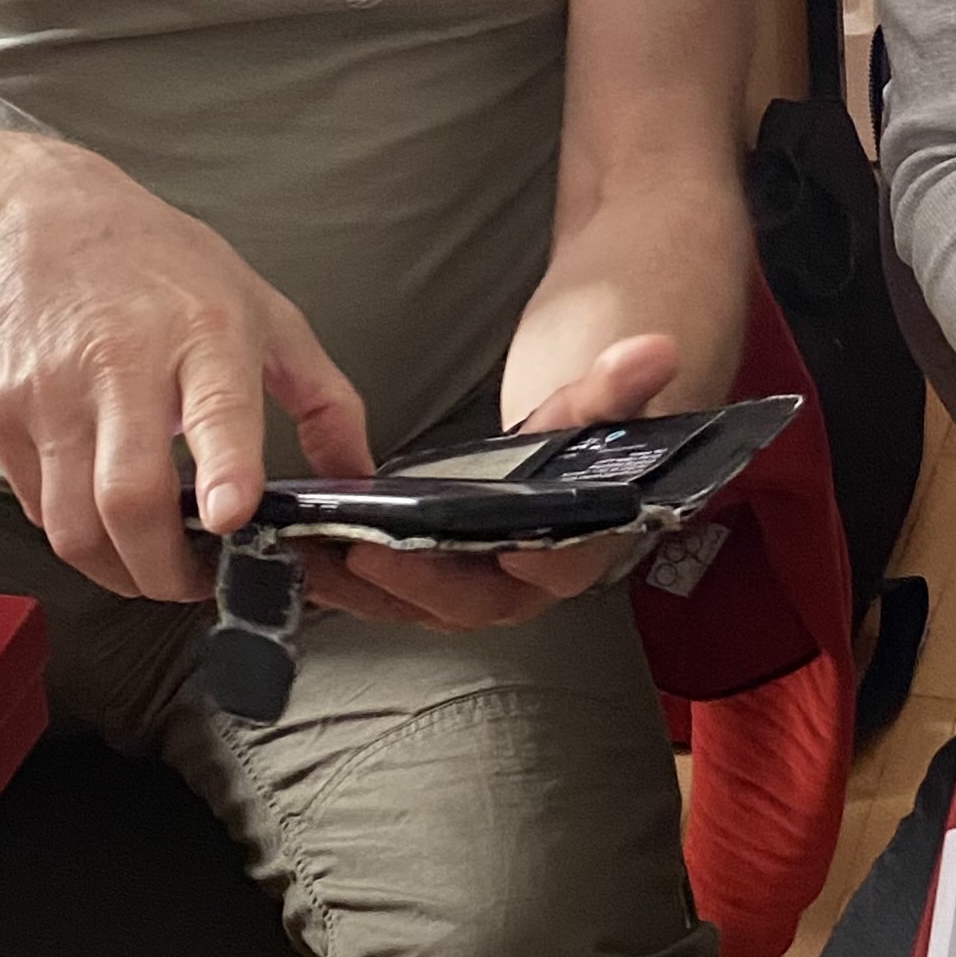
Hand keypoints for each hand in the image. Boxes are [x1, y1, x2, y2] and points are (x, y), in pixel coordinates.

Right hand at [0, 144, 368, 602]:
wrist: (40, 222)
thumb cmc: (163, 268)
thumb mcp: (267, 314)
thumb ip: (324, 400)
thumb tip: (357, 479)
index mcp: (205, 334)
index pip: (216, 410)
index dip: (224, 471)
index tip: (229, 517)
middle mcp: (122, 363)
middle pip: (129, 496)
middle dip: (164, 570)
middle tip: (194, 581)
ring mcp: (52, 391)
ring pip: (73, 522)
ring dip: (117, 569)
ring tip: (151, 564)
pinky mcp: (1, 412)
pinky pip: (35, 507)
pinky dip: (74, 533)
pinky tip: (104, 518)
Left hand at [313, 332, 676, 630]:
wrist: (568, 444)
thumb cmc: (588, 428)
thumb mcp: (601, 400)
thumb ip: (619, 383)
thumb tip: (654, 351)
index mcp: (577, 545)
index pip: (559, 564)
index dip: (531, 561)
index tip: (501, 546)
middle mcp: (524, 579)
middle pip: (470, 601)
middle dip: (413, 582)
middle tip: (363, 552)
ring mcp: (474, 583)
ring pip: (416, 604)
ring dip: (358, 589)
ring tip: (307, 556)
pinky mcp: (434, 577)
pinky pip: (387, 590)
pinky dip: (343, 578)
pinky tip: (302, 553)